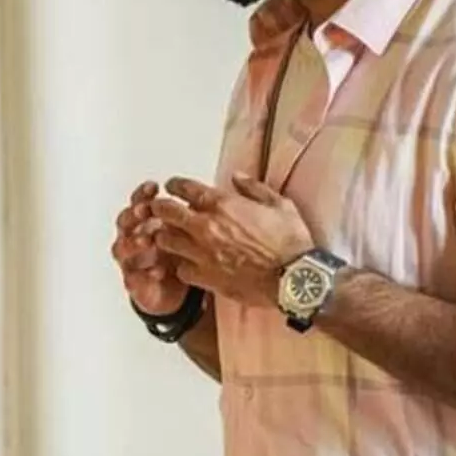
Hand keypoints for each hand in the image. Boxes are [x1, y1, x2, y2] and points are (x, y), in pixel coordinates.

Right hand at [111, 181, 187, 314]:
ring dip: (132, 243)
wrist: (173, 289)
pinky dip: (142, 274)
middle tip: (143, 211)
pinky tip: (157, 271)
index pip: (138, 202)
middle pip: (124, 222)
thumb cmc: (177, 254)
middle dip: (133, 215)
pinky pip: (132, 278)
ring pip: (120, 248)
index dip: (142, 194)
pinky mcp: (134, 282)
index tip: (154, 188)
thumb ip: (186, 216)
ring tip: (146, 240)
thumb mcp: (185, 232)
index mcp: (144, 222)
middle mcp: (132, 239)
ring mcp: (130, 260)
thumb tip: (198, 195)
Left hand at [150, 173, 314, 309]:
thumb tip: (236, 176)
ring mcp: (202, 253)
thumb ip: (254, 188)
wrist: (294, 278)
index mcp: (223, 204)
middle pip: (165, 211)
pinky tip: (188, 264)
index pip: (184, 188)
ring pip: (166, 241)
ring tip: (171, 237)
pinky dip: (181, 266)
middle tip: (161, 209)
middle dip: (160, 208)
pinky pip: (180, 269)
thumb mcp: (280, 204)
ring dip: (166, 236)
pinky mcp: (205, 277)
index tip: (172, 187)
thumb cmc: (291, 241)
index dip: (174, 186)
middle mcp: (206, 226)